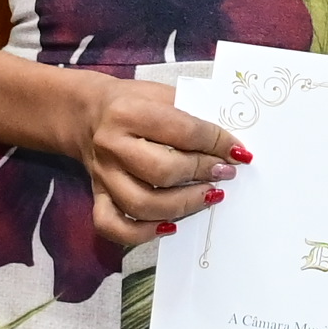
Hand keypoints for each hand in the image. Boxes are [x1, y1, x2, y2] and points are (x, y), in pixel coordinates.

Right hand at [73, 74, 244, 246]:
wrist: (88, 112)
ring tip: (209, 195)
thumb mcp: (162, 94)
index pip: (183, 132)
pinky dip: (142, 234)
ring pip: (143, 204)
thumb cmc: (134, 103)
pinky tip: (169, 226)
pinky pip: (113, 226)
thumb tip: (230, 147)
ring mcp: (103, 175)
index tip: (239, 152)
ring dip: (184, 205)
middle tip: (226, 173)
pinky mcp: (97, 195)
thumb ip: (193, 116)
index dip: (218, 143)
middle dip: (203, 174)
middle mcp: (111, 145)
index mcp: (129, 112)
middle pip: (163, 172)